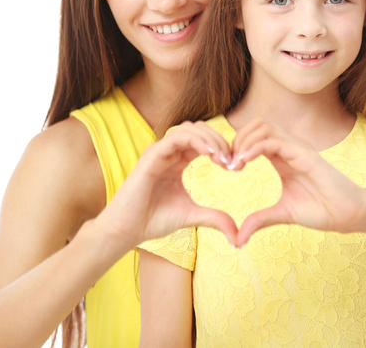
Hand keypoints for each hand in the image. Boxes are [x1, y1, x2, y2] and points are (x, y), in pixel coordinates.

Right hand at [94, 121, 238, 250]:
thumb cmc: (154, 221)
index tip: (236, 166)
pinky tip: (210, 154)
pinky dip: (196, 141)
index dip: (222, 148)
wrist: (127, 230)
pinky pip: (176, 137)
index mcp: (178, 161)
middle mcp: (169, 152)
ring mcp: (159, 151)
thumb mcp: (192, 216)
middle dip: (220, 140)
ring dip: (211, 138)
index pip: (204, 142)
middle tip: (232, 161)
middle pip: (200, 130)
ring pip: (190, 128)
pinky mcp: (151, 155)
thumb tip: (238, 235)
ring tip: (223, 157)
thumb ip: (215, 219)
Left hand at [232, 117, 365, 246]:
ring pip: (263, 126)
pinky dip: (255, 148)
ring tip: (235, 164)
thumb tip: (238, 239)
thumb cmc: (321, 210)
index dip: (237, 146)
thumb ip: (259, 220)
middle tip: (229, 164)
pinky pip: (274, 141)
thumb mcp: (282, 214)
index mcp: (282, 157)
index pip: (254, 135)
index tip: (228, 168)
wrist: (348, 214)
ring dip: (244, 141)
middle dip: (237, 139)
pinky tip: (244, 163)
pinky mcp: (305, 154)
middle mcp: (289, 147)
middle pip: (256, 123)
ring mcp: (297, 148)